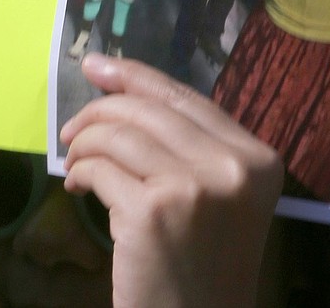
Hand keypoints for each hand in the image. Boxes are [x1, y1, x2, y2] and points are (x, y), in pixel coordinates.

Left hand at [61, 55, 283, 307]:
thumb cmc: (204, 262)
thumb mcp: (215, 195)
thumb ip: (185, 144)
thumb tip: (118, 83)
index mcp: (257, 158)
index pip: (185, 97)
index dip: (134, 76)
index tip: (95, 65)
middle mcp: (232, 167)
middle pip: (148, 109)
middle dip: (100, 111)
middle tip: (72, 129)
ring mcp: (193, 188)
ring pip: (119, 135)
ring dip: (85, 144)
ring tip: (76, 162)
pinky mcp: (152, 212)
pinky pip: (101, 170)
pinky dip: (81, 173)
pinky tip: (78, 187)